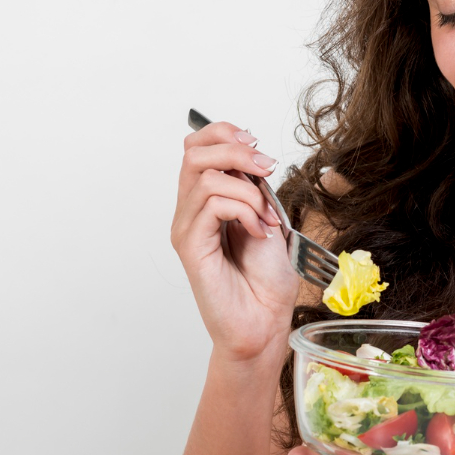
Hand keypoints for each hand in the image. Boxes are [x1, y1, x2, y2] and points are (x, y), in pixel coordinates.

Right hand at [171, 120, 300, 361]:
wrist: (265, 321)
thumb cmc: (267, 280)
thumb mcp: (267, 218)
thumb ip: (253, 188)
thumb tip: (253, 158)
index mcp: (206, 201)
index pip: (196, 147)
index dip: (223, 133)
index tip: (256, 142)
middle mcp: (190, 212)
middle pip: (193, 152)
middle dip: (236, 150)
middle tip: (267, 170)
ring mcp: (187, 228)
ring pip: (205, 176)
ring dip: (248, 191)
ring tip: (267, 219)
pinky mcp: (190, 246)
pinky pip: (212, 205)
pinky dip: (244, 210)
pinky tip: (259, 232)